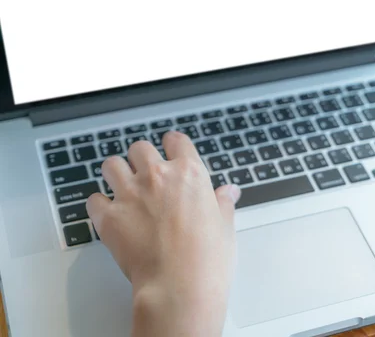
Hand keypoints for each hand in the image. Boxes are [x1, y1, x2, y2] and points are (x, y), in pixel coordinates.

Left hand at [86, 131, 240, 336]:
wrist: (180, 286)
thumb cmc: (208, 259)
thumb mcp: (225, 226)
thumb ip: (223, 203)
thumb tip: (229, 192)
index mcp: (190, 173)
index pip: (176, 140)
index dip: (173, 145)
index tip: (171, 152)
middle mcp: (157, 176)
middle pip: (140, 148)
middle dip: (142, 158)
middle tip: (147, 175)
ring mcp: (130, 194)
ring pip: (111, 165)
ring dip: (117, 173)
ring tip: (123, 187)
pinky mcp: (109, 217)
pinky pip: (94, 199)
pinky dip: (99, 205)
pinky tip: (110, 214)